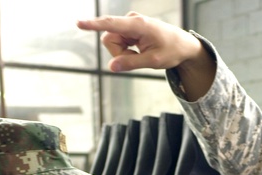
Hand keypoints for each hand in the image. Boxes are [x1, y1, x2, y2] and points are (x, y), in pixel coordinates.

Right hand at [77, 12, 213, 100]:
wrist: (183, 45)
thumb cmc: (171, 51)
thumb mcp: (153, 62)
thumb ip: (131, 64)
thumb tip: (111, 67)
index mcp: (139, 25)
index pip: (111, 24)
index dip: (93, 25)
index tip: (79, 23)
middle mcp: (132, 20)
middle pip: (109, 39)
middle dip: (119, 54)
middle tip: (137, 59)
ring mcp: (130, 23)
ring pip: (113, 42)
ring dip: (124, 53)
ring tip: (141, 54)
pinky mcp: (130, 28)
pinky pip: (119, 42)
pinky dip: (127, 51)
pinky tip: (140, 50)